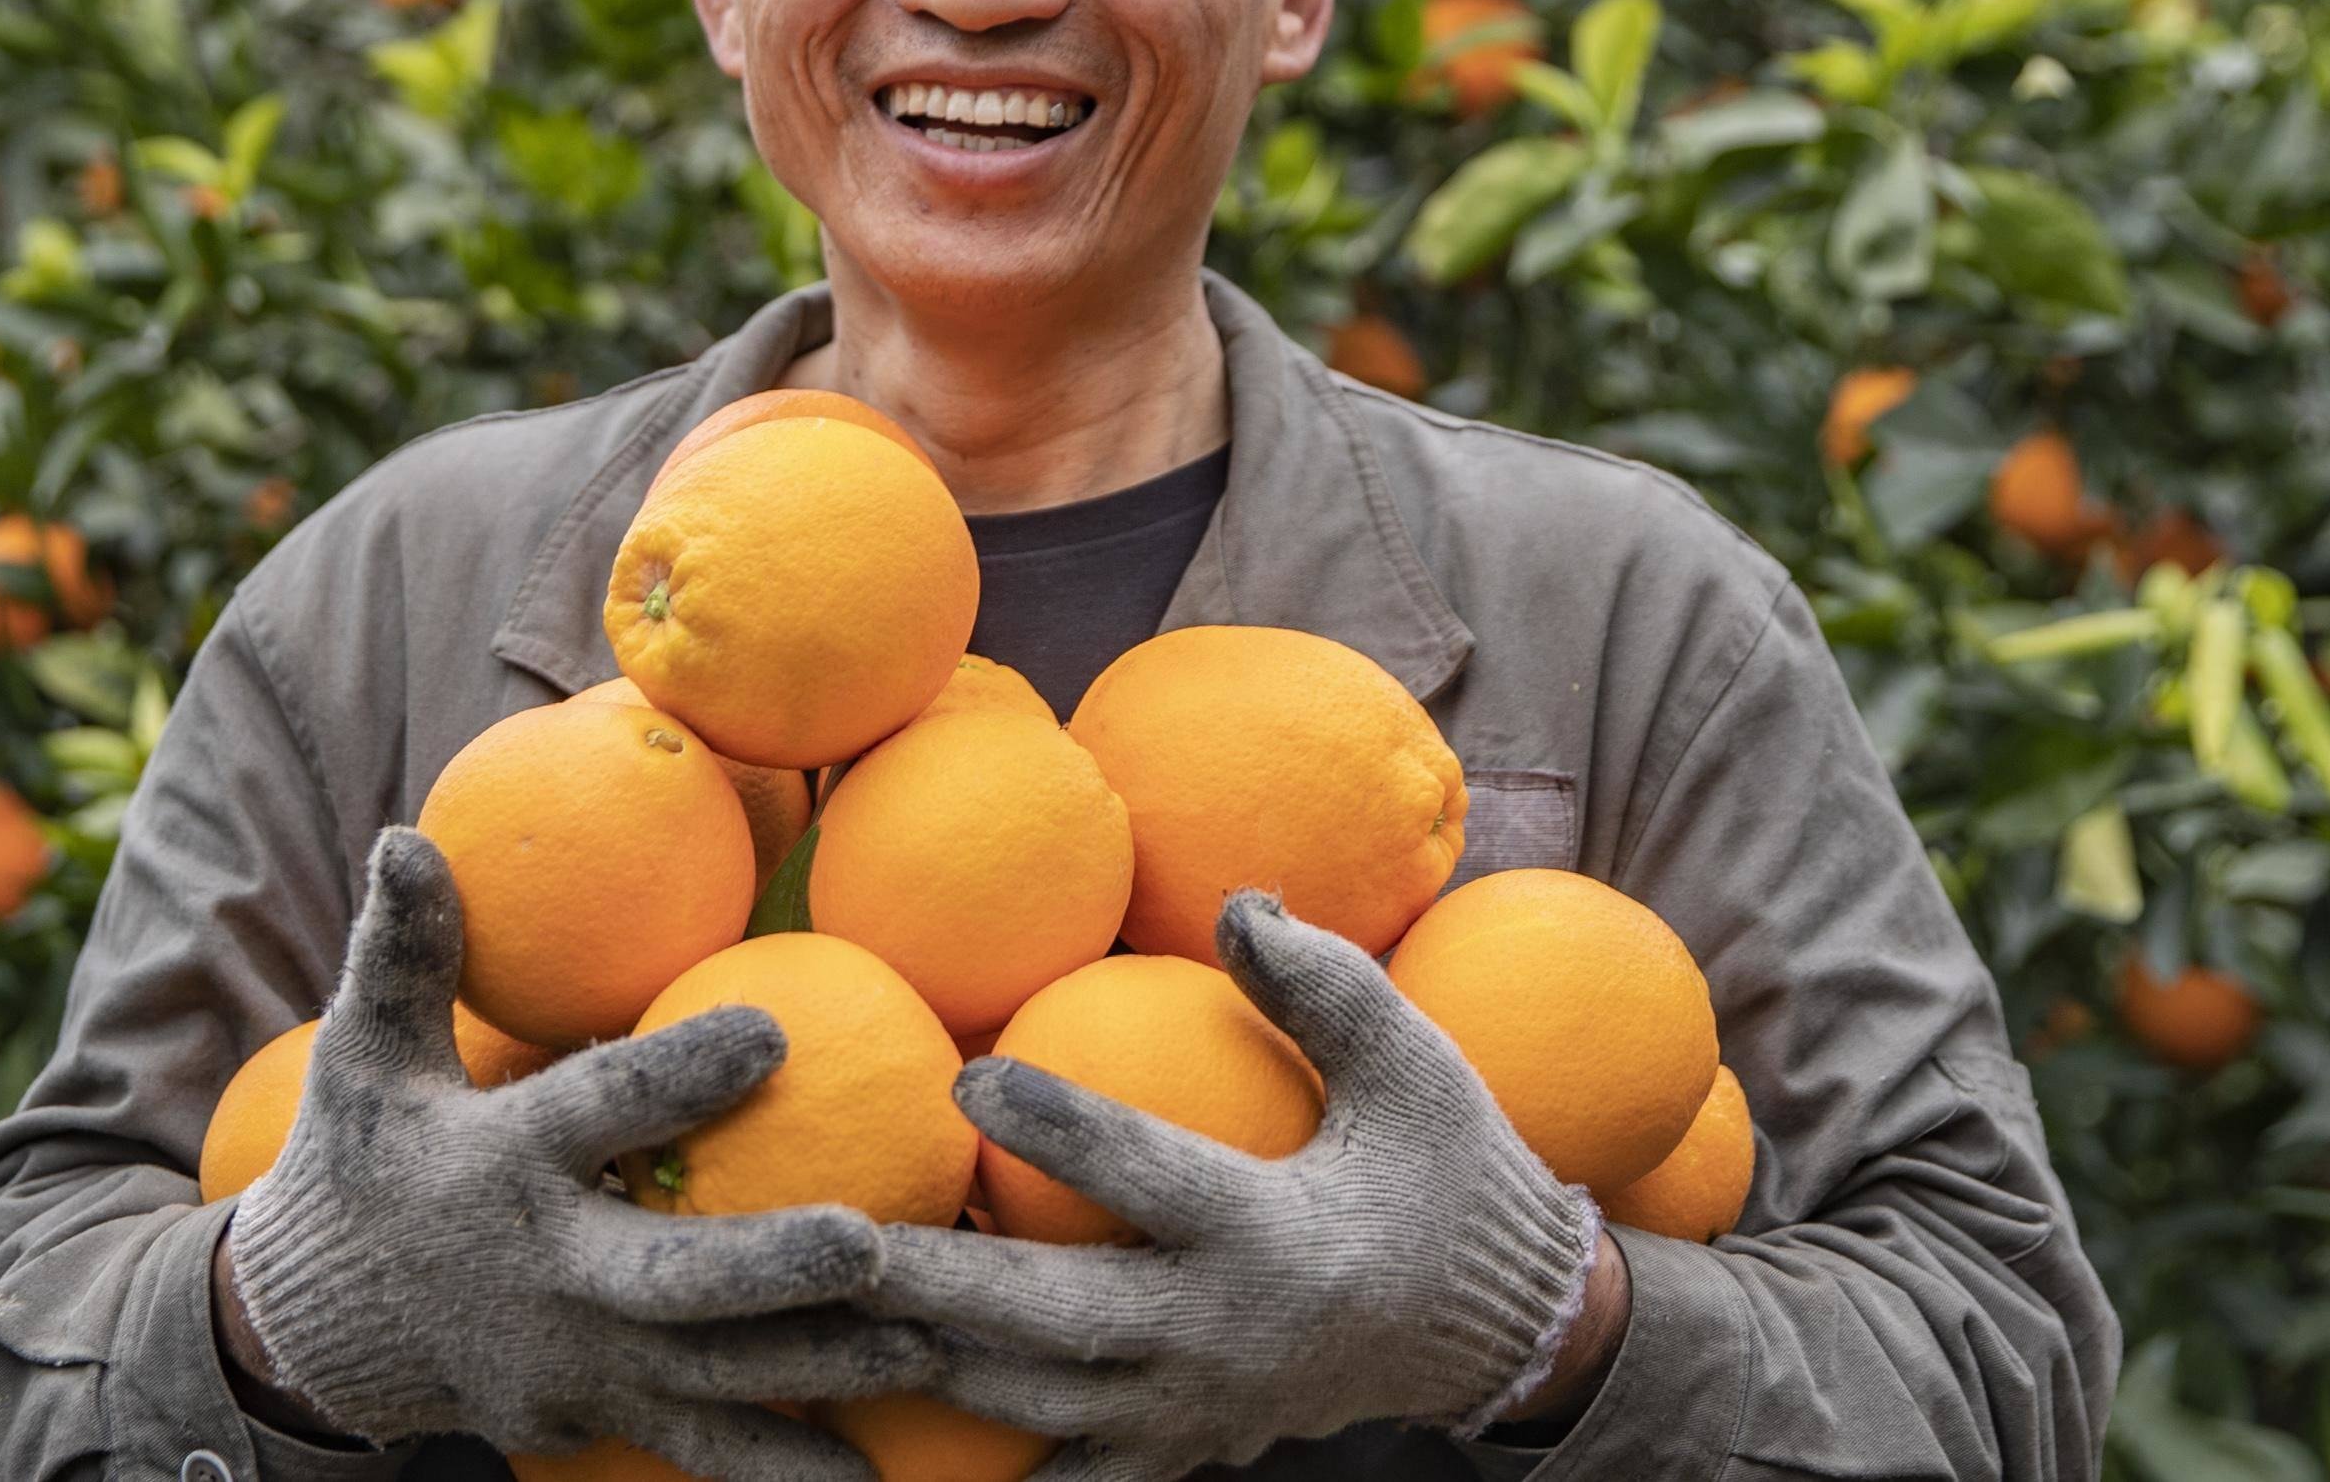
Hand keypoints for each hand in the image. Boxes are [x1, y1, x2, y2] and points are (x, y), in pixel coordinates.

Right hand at [222, 827, 922, 1479]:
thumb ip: (404, 952)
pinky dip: (784, 1472)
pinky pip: (702, 1453)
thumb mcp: (364, 1055)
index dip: (674, 1075)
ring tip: (929, 1348)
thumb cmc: (363, 1160)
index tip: (770, 1029)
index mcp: (498, 1166)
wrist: (315, 1330)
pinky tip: (878, 1481)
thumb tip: (408, 836)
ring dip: (821, 1369)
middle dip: (767, 1268)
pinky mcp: (598, 1422)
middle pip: (669, 1278)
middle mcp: (546, 1274)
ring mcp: (577, 1364)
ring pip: (713, 1377)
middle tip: (870, 1243)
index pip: (594, 1111)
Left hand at [864, 889, 1603, 1479]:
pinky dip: (989, 1465)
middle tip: (833, 1239)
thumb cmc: (1449, 1175)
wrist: (1496, 1331)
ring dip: (934, 1365)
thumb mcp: (1417, 1068)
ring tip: (834, 1313)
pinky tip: (891, 1426)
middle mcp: (1226, 1337)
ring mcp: (1200, 1411)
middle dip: (939, 1286)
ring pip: (1040, 1406)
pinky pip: (1074, 1474)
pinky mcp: (1188, 1449)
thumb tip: (1237, 903)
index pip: (1147, 1175)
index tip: (964, 1072)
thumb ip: (1326, 988)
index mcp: (1277, 1236)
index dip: (1057, 1125)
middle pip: (1056, 1319)